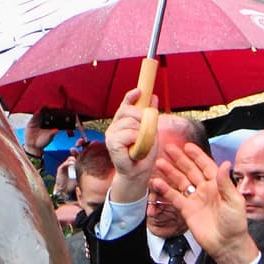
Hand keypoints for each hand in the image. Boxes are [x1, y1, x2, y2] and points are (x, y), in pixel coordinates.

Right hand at [24, 109, 58, 158]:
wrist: (34, 147)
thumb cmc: (43, 142)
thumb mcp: (49, 138)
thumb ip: (52, 134)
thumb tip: (57, 130)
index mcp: (48, 124)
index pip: (51, 116)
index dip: (53, 112)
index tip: (57, 108)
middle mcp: (42, 122)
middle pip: (45, 113)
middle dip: (48, 108)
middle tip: (51, 105)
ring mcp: (36, 122)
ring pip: (39, 114)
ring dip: (41, 109)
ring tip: (45, 106)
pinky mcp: (30, 123)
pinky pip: (33, 118)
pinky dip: (35, 114)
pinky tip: (38, 112)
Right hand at [105, 88, 159, 202]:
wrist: (139, 173)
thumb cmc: (143, 154)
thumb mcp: (151, 131)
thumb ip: (150, 116)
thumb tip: (153, 97)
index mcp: (122, 122)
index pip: (125, 105)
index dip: (131, 96)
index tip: (139, 91)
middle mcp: (114, 126)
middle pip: (128, 111)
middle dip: (141, 117)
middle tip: (146, 131)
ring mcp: (111, 134)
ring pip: (129, 122)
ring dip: (140, 132)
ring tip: (140, 144)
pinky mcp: (111, 143)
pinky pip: (128, 133)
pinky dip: (136, 139)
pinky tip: (135, 148)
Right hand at [151, 143, 255, 263]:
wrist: (227, 244)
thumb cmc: (235, 223)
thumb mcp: (234, 201)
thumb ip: (226, 183)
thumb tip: (225, 163)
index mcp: (218, 184)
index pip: (206, 165)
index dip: (197, 155)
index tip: (187, 146)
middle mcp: (205, 189)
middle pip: (190, 170)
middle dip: (180, 159)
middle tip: (169, 149)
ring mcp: (195, 199)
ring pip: (181, 181)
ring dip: (170, 172)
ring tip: (159, 163)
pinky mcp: (187, 210)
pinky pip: (174, 197)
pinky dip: (165, 190)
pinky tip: (157, 182)